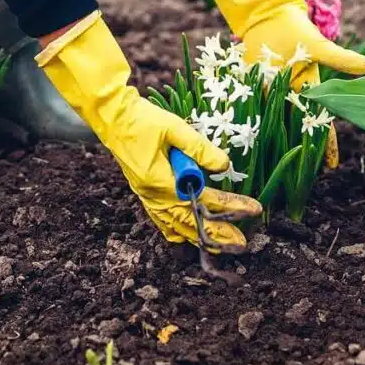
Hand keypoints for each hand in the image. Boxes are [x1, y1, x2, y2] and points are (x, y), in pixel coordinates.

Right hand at [37, 12, 261, 249]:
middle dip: (217, 234)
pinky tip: (184, 236)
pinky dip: (174, 230)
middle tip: (241, 244)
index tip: (253, 210)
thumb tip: (225, 165)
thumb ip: (199, 148)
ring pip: (174, 225)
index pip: (202, 199)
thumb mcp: (174, 127)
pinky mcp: (142, 190)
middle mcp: (152, 194)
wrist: (111, 116)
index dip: (230, 206)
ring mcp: (145, 195)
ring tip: (218, 247)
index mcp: (160, 181)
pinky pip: (160, 218)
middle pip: (189, 221)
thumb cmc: (141, 119)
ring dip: (197, 236)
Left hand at [204, 0, 364, 166]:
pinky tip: (242, 143)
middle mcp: (290, 96)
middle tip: (299, 176)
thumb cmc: (296, 30)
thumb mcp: (318, 46)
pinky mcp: (252, 87)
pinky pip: (250, 109)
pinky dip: (247, 123)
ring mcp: (271, 93)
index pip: (321, 123)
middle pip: (296, 128)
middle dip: (299, 151)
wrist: (268, 17)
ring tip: (270, 168)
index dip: (326, 144)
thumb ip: (339, 59)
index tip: (330, 166)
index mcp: (309, 90)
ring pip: (274, 122)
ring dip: (273, 142)